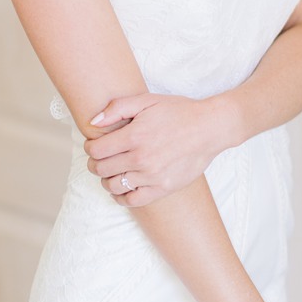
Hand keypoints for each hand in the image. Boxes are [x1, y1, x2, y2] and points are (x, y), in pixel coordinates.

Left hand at [83, 93, 235, 206]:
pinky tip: (122, 188)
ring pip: (113, 185)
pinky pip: (132, 201)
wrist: (211, 128)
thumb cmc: (180, 112)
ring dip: (107, 179)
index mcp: (135, 136)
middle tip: (101, 158)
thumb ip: (118, 108)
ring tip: (113, 171)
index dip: (90, 147)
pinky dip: (120, 197)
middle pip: (101, 169)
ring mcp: (152, 176)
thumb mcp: (148, 100)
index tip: (95, 145)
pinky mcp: (163, 188)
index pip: (96, 150)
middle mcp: (142, 158)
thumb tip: (93, 122)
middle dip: (95, 163)